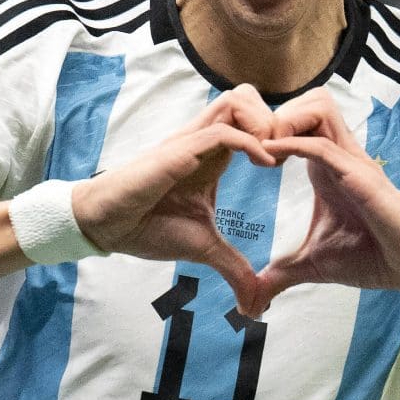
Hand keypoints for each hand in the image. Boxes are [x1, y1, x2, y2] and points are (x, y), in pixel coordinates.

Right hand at [72, 86, 276, 307]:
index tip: (292, 163)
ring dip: (265, 123)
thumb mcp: (204, 248)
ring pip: (237, 100)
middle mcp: (203, 140)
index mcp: (213, 155)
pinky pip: (221, 131)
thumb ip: (233, 268)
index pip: (251, 118)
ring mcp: (191, 141)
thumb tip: (253, 303)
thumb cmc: (148, 227)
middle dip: (276, 118)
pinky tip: (266, 166)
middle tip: (288, 154)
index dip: (277, 132)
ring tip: (277, 158)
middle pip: (246, 96)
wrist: (107, 226)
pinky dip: (250, 142)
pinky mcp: (179, 151)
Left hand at [248, 88, 399, 315]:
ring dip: (286, 121)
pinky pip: (323, 146)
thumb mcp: (312, 264)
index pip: (299, 120)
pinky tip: (269, 159)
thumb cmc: (369, 257)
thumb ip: (280, 273)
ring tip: (263, 149)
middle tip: (252, 144)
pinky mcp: (361, 177)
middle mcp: (341, 155)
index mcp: (327, 166)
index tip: (244, 152)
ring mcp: (353, 161)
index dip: (268, 126)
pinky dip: (293, 145)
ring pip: (319, 107)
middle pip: (309, 100)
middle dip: (275, 112)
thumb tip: (252, 301)